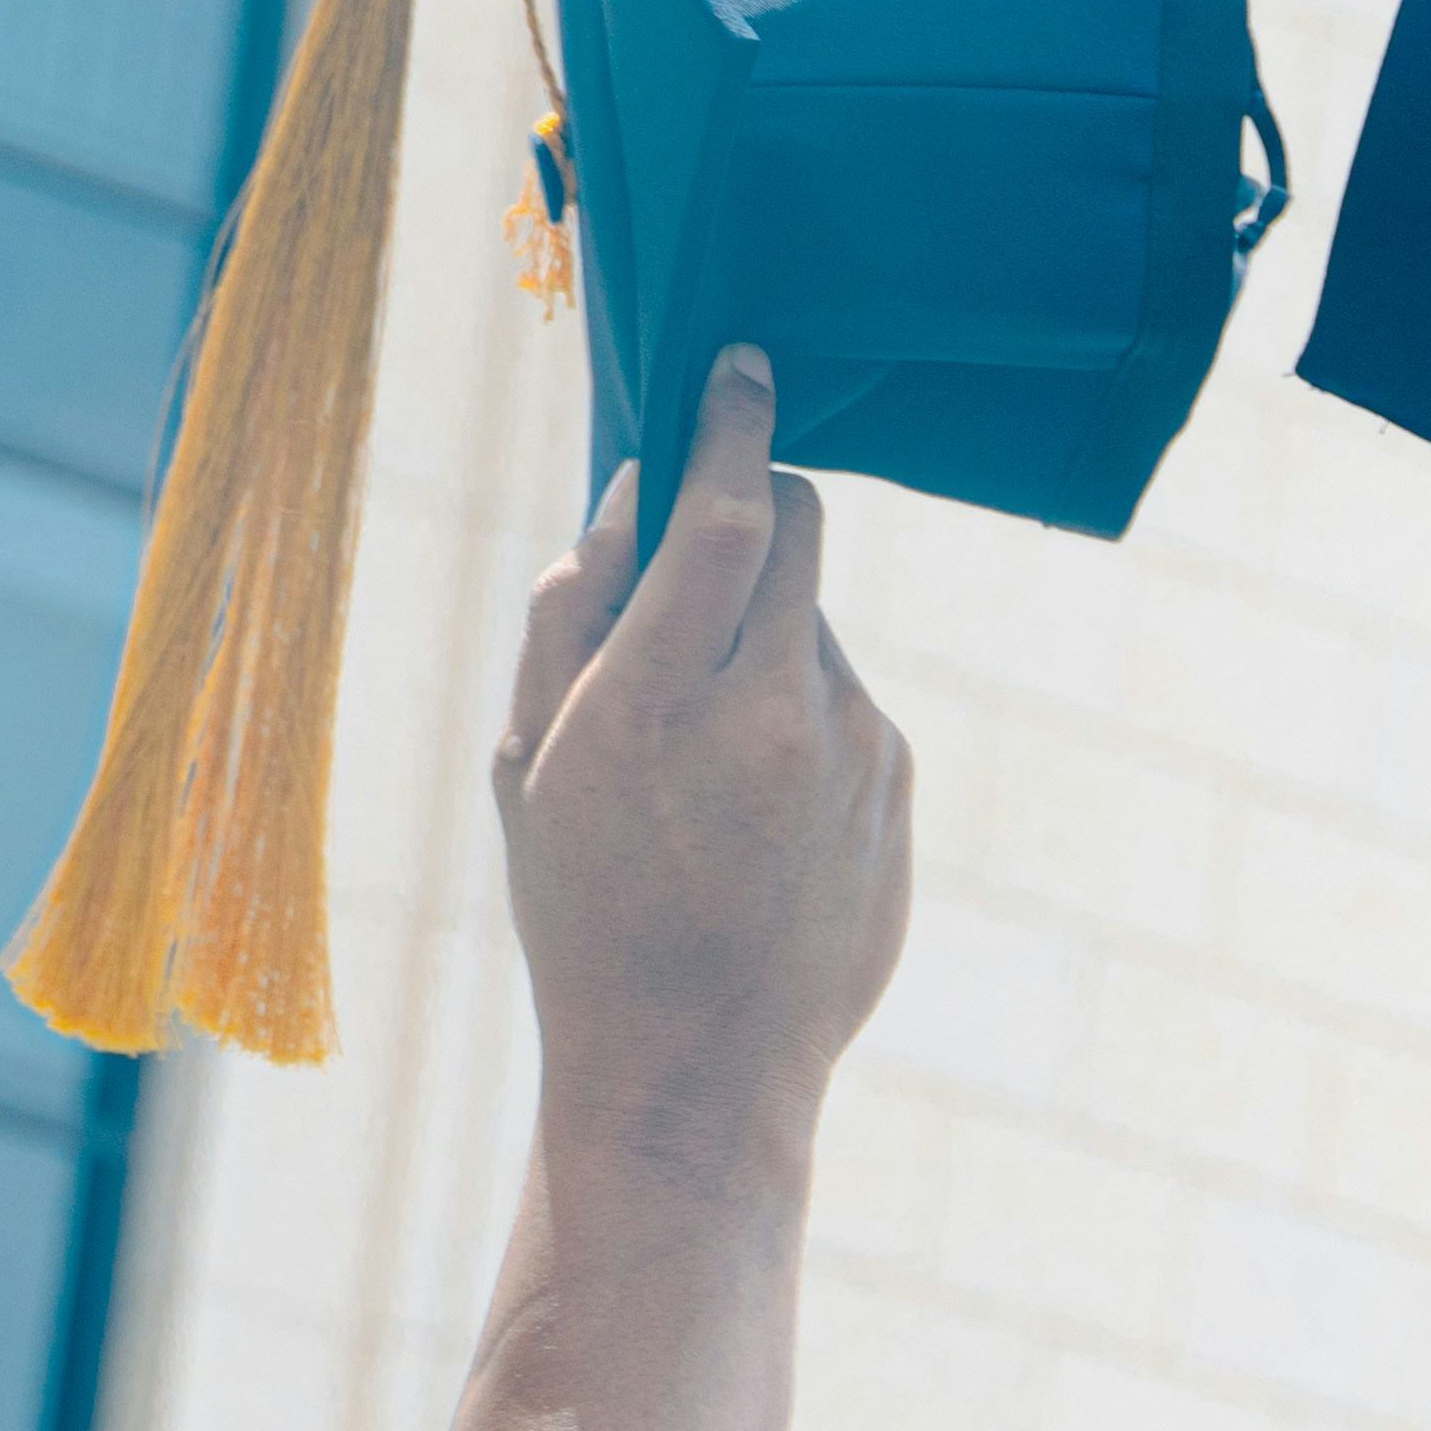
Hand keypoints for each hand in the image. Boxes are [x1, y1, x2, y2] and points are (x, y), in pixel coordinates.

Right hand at [495, 346, 910, 1133]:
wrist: (699, 1066)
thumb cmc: (587, 908)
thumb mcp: (530, 768)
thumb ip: (569, 623)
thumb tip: (627, 499)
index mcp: (654, 704)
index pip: (719, 518)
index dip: (732, 428)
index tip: (742, 364)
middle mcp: (771, 714)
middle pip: (797, 534)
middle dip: (757, 505)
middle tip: (708, 531)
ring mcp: (854, 749)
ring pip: (812, 624)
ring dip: (760, 640)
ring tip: (700, 758)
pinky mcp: (901, 783)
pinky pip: (845, 703)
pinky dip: (797, 716)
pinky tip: (753, 812)